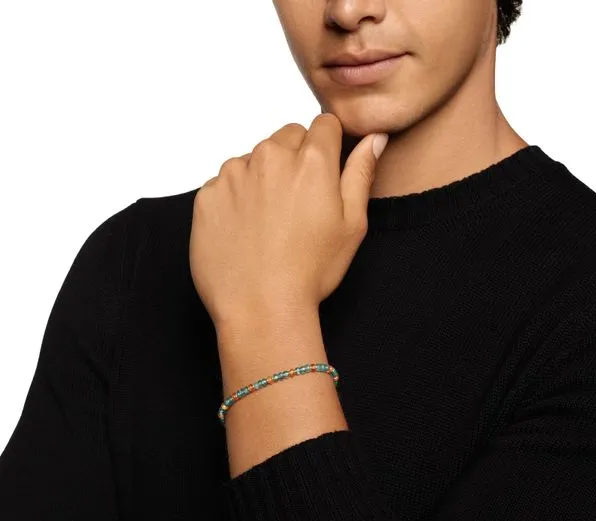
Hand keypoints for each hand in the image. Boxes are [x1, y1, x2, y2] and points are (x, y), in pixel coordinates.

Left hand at [189, 112, 387, 328]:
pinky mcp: (208, 195)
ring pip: (254, 158)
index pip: (323, 125)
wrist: (260, 308)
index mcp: (311, 161)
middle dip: (295, 159)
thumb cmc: (309, 272)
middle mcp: (270, 157)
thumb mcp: (352, 225)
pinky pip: (225, 182)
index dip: (327, 147)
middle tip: (296, 204)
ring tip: (269, 221)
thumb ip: (361, 174)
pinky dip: (235, 197)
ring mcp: (234, 175)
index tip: (323, 172)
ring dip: (263, 177)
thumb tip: (374, 139)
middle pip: (287, 137)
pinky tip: (245, 230)